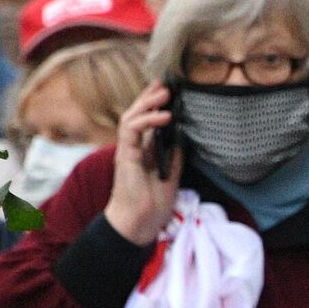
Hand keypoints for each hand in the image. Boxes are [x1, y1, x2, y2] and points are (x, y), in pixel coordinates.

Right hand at [103, 82, 182, 245]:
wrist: (138, 223)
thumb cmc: (152, 204)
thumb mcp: (171, 175)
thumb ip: (174, 155)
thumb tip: (183, 136)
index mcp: (143, 151)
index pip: (147, 121)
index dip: (155, 105)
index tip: (168, 91)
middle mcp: (133, 147)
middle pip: (137, 114)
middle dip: (149, 97)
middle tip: (165, 83)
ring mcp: (127, 150)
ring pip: (131, 117)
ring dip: (148, 103)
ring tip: (165, 93)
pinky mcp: (125, 155)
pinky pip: (131, 129)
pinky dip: (148, 120)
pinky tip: (164, 115)